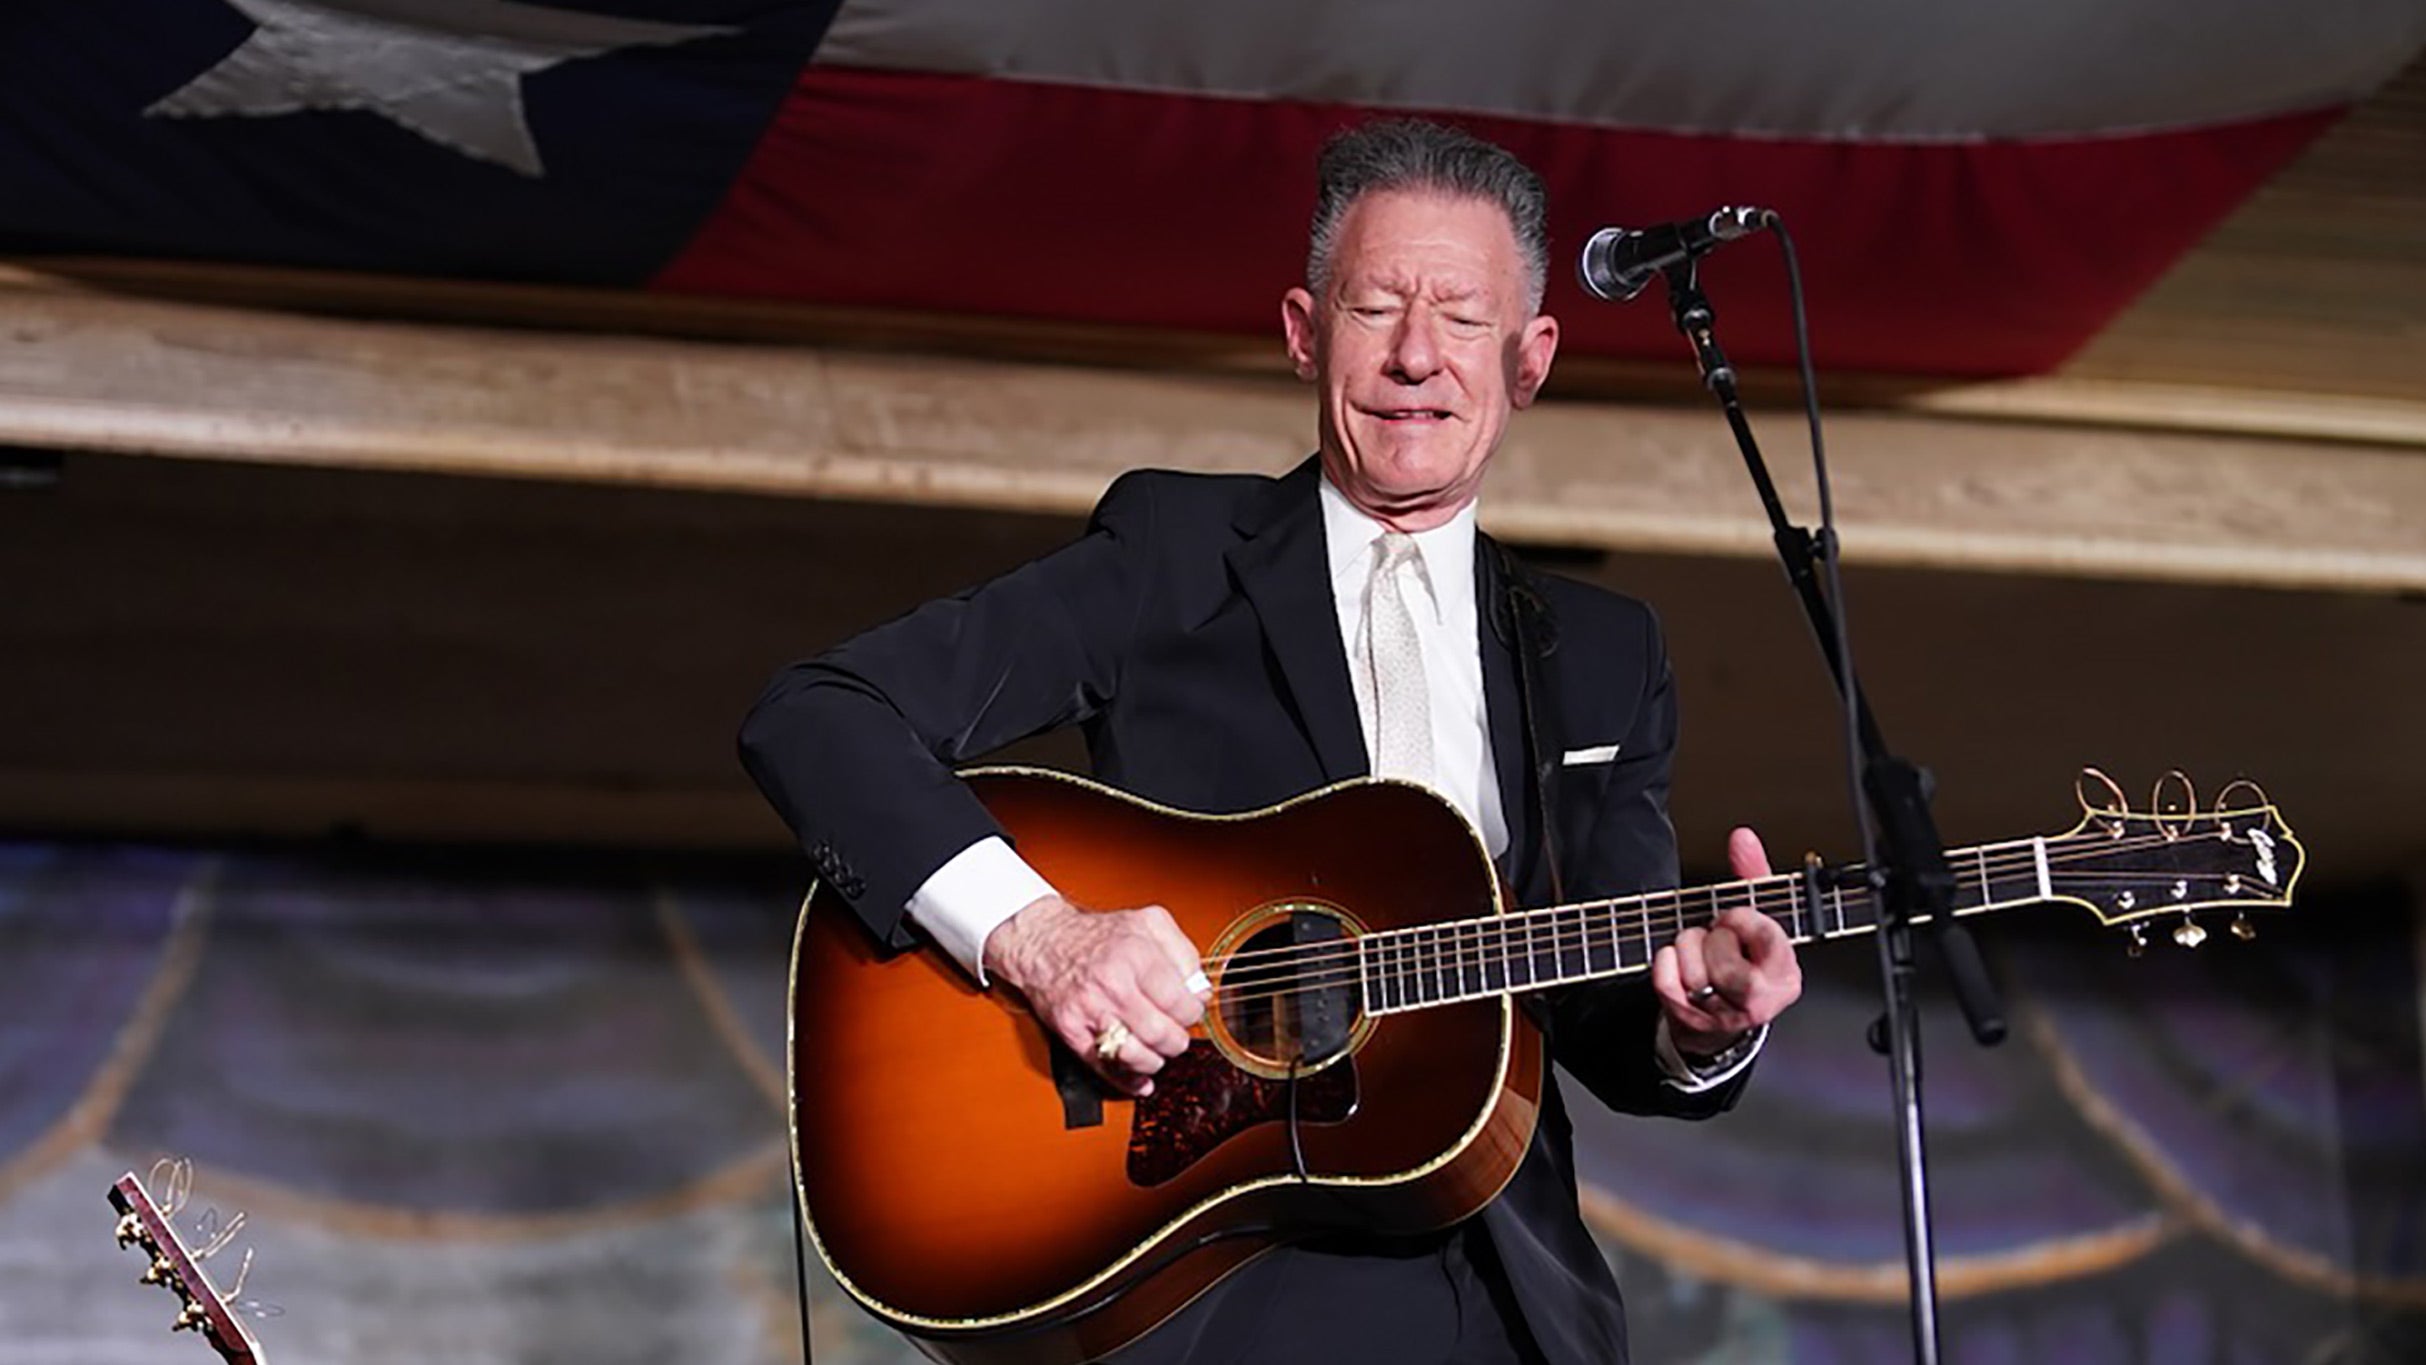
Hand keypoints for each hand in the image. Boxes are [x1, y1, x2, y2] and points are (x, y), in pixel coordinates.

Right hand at [983, 894, 1207, 1096]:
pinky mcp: (1071, 1031)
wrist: (1042, 940)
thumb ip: (1183, 952)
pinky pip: (1104, 1067)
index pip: (1180, 1002)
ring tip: (1156, 1050)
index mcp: (1136, 955)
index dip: (1192, 1012)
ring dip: (1155, 1060)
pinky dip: (1128, 1080)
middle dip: (1177, 1040)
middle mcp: (1112, 984)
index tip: (1190, 1011)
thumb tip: (1199, 989)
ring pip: (1136, 1055)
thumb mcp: (1149, 923)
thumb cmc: (1097, 934)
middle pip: (1161, 1033)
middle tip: (1175, 1033)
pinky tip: (1141, 1079)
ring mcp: (1090, 1010)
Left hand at [1652, 827, 1803, 1058]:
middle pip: (1726, 961)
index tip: (1733, 918)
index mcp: (1784, 974)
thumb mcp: (1759, 917)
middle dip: (1713, 938)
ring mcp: (1723, 1015)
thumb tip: (1742, 838)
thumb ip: (1752, 874)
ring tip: (1700, 949)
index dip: (1741, 918)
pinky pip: (1666, 981)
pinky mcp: (1690, 1020)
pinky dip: (1664, 962)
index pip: (1765, 936)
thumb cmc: (1744, 961)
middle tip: (1717, 938)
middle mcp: (1759, 1001)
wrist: (1722, 1018)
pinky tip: (1677, 961)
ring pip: (1693, 971)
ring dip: (1688, 948)